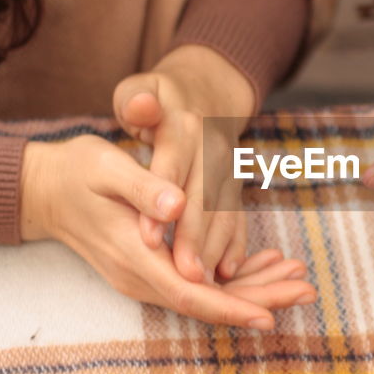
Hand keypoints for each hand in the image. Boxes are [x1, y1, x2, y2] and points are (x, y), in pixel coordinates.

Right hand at [21, 135, 314, 328]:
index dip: (231, 306)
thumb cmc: (76, 171)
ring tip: (299, 277)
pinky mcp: (152, 268)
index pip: (189, 294)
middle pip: (206, 303)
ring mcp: (144, 277)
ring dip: (253, 289)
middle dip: (259, 300)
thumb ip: (142, 187)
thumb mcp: (105, 166)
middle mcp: (139, 276)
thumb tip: (174, 208)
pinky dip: (235, 277)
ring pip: (206, 295)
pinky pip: (198, 283)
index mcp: (132, 256)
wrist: (44, 189)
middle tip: (308, 291)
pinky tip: (267, 263)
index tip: (270, 315)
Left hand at [113, 46, 254, 283]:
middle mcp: (211, 147)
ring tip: (202, 282)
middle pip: (204, 195)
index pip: (172, 165)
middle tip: (184, 273)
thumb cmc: (155, 98)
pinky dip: (236, 245)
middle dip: (195, 236)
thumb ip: (135, 102)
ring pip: (224, 210)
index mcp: (183, 125)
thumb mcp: (137, 92)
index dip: (161, 201)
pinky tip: (228, 272)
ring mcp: (227, 166)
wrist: (201, 91)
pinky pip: (239, 216)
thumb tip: (143, 107)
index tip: (149, 238)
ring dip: (216, 247)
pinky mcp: (234, 183)